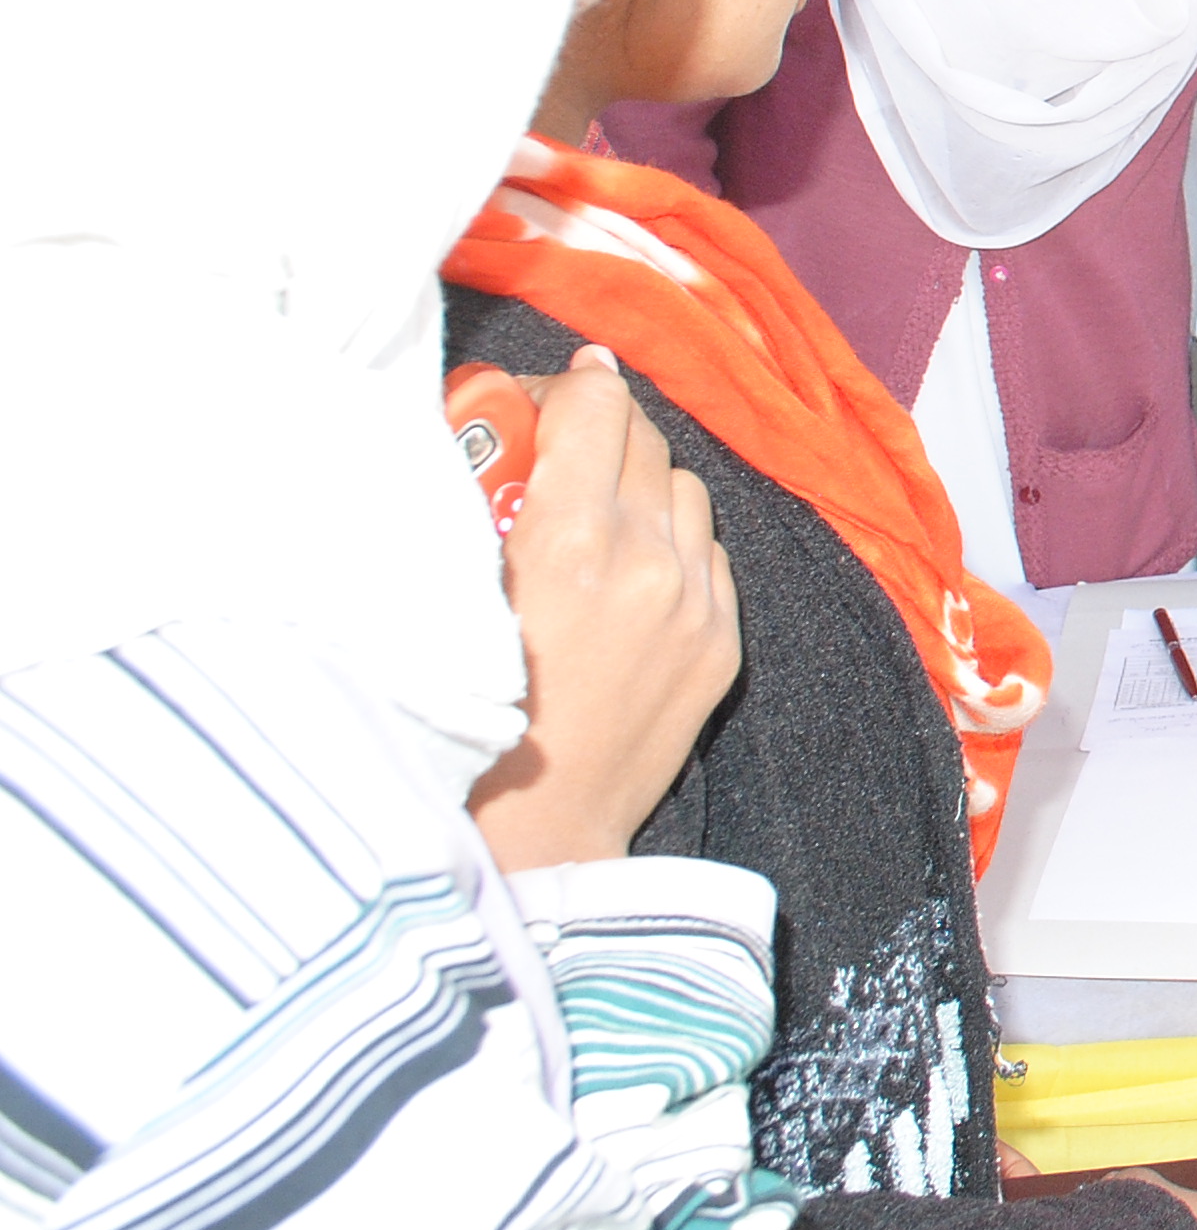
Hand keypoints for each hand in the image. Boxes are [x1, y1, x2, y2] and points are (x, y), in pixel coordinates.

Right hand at [466, 347, 738, 870]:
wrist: (527, 841)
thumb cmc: (454, 722)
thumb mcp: (440, 596)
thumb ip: (465, 503)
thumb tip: (479, 422)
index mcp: (568, 543)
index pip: (595, 406)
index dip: (561, 388)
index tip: (534, 403)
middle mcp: (648, 563)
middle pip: (643, 438)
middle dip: (596, 430)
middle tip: (549, 452)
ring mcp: (696, 605)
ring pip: (684, 489)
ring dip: (639, 485)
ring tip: (587, 516)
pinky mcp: (723, 644)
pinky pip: (710, 550)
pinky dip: (673, 542)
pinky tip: (626, 570)